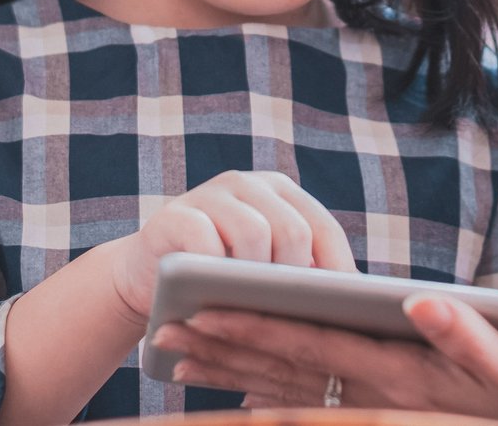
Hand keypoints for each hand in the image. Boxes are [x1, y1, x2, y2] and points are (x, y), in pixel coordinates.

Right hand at [111, 170, 357, 326]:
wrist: (147, 278)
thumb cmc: (218, 281)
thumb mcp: (262, 271)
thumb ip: (298, 273)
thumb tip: (348, 303)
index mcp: (281, 193)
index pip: (323, 228)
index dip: (338, 269)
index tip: (350, 310)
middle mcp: (249, 184)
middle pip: (293, 229)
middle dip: (296, 278)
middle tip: (289, 312)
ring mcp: (211, 193)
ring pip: (254, 233)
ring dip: (254, 277)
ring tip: (252, 305)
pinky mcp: (175, 213)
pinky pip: (204, 239)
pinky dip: (214, 268)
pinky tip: (213, 291)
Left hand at [151, 294, 497, 414]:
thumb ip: (468, 334)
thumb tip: (419, 300)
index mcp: (399, 373)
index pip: (309, 348)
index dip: (253, 329)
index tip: (200, 313)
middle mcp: (378, 395)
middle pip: (284, 371)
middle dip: (222, 350)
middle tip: (163, 335)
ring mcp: (379, 407)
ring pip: (289, 390)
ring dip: (234, 372)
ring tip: (183, 357)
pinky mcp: (389, 410)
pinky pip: (315, 403)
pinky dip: (272, 392)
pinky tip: (243, 386)